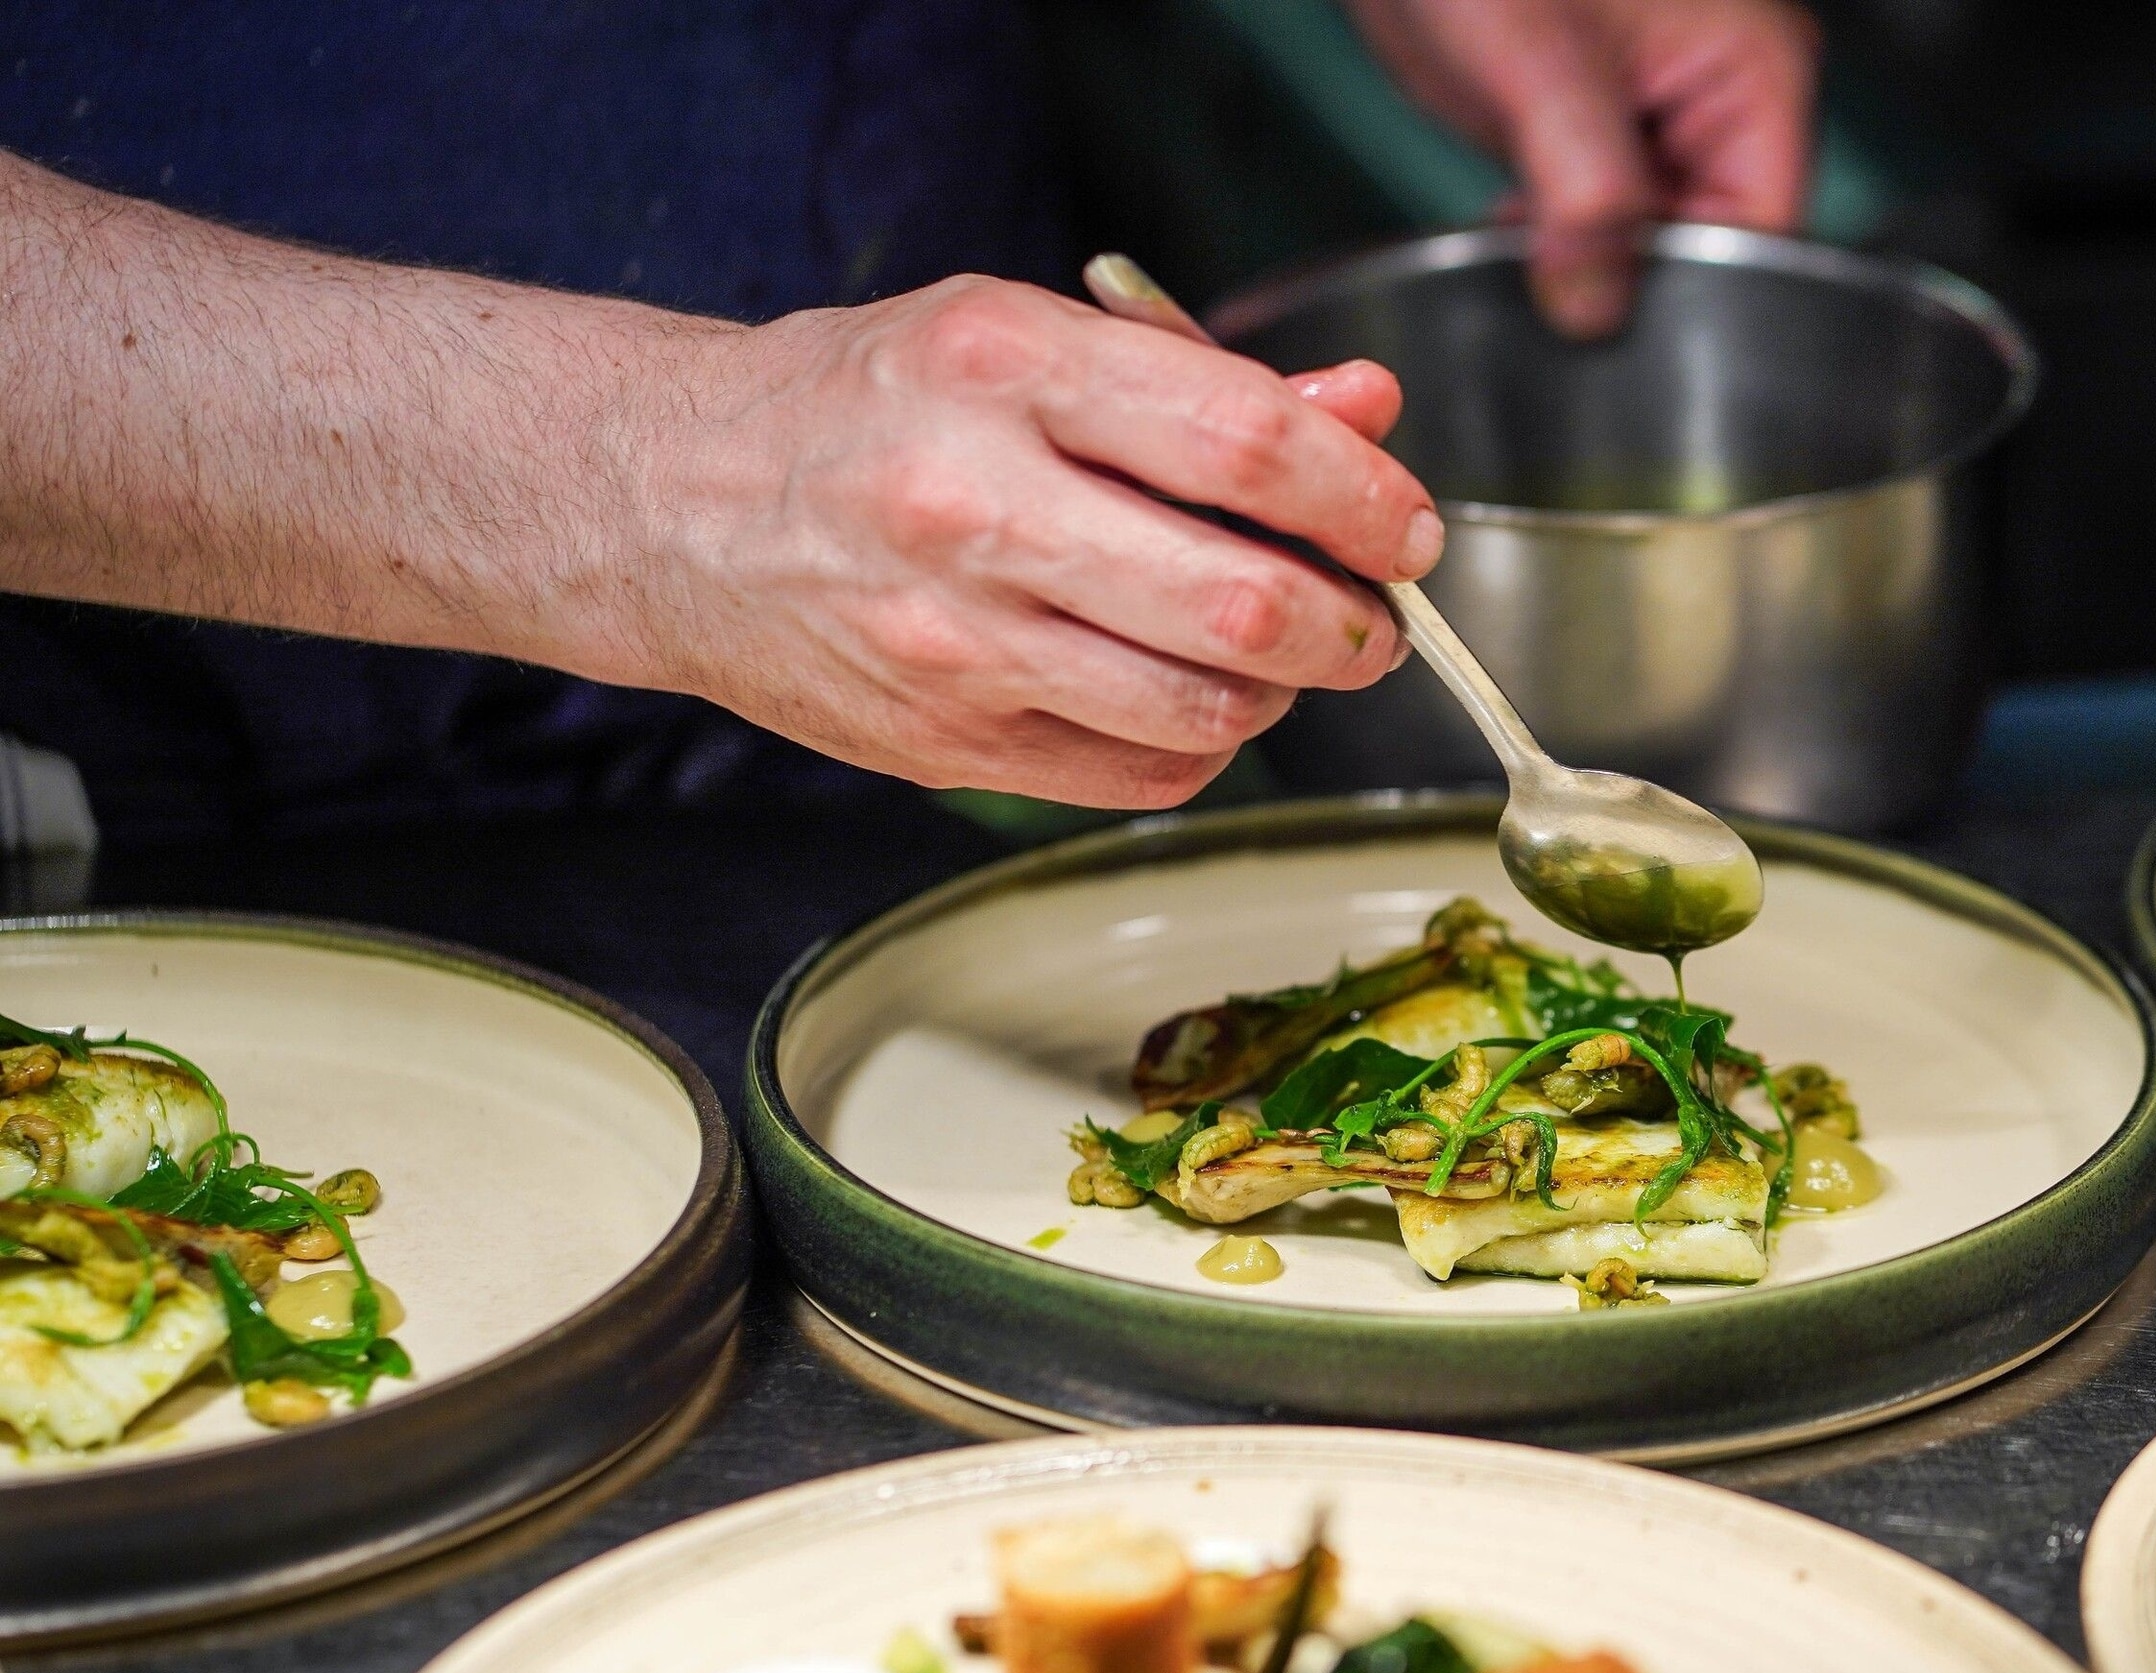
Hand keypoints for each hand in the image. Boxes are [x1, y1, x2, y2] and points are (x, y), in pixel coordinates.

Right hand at [617, 277, 1441, 806]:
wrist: (677, 503)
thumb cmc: (875, 404)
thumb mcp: (1032, 339)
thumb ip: (1208, 383)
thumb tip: (1368, 416)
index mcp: (1007, 367)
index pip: (1242, 443)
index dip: (1361, 499)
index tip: (1404, 527)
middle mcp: (973, 506)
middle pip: (1238, 603)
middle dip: (1351, 625)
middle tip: (1372, 617)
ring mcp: (955, 641)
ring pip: (1203, 711)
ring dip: (1281, 693)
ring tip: (1275, 652)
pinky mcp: (945, 744)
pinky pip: (1141, 776)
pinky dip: (1198, 746)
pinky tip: (1178, 693)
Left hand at [1349, 0, 1818, 335]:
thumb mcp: (1538, 68)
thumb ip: (1584, 193)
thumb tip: (1597, 307)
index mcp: (1758, 68)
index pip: (1767, 232)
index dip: (1696, 286)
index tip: (1618, 305)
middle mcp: (1727, 94)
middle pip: (1716, 244)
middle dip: (1637, 275)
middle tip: (1556, 265)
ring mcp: (1669, 113)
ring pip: (1657, 240)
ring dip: (1594, 258)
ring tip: (1529, 222)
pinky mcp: (1609, 130)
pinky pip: (1611, 218)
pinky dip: (1565, 237)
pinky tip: (1516, 216)